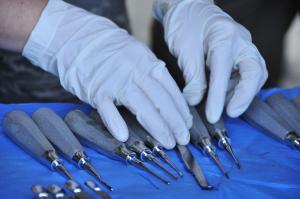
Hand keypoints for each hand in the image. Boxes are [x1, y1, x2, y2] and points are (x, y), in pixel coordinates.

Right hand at [23, 0, 192, 148]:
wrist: (79, 38)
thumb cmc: (111, 50)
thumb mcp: (138, 54)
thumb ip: (152, 73)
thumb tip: (169, 94)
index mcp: (147, 63)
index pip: (170, 89)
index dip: (180, 109)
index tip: (186, 123)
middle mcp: (135, 72)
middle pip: (160, 100)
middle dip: (174, 122)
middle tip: (182, 139)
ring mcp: (115, 81)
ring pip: (141, 106)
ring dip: (156, 127)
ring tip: (166, 142)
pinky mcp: (96, 90)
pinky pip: (107, 109)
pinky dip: (115, 123)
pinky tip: (124, 137)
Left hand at [154, 0, 267, 122]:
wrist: (188, 9)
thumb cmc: (184, 24)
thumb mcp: (184, 50)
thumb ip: (193, 77)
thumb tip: (195, 102)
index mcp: (224, 36)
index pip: (223, 71)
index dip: (218, 96)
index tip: (212, 116)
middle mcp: (240, 42)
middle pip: (255, 71)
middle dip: (244, 96)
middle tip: (230, 113)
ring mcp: (243, 48)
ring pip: (254, 75)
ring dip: (241, 94)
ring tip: (223, 106)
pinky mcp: (240, 55)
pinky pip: (246, 75)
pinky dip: (237, 89)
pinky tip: (223, 97)